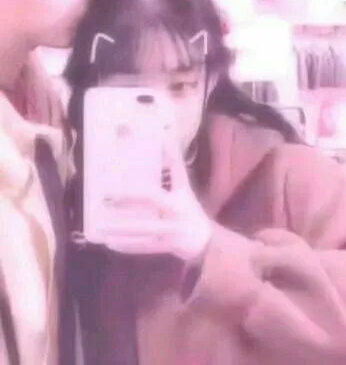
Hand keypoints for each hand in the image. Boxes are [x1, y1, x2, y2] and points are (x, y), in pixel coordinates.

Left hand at [102, 137, 211, 261]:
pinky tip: (110, 245)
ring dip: (120, 232)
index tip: (110, 192)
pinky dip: (127, 247)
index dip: (131, 194)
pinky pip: (144, 249)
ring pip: (142, 234)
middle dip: (123, 211)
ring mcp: (170, 234)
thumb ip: (174, 165)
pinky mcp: (166, 248)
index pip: (151, 195)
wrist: (204, 238)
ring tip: (100, 229)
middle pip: (145, 215)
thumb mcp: (183, 187)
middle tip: (102, 206)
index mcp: (175, 201)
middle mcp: (172, 217)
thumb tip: (167, 139)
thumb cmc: (190, 208)